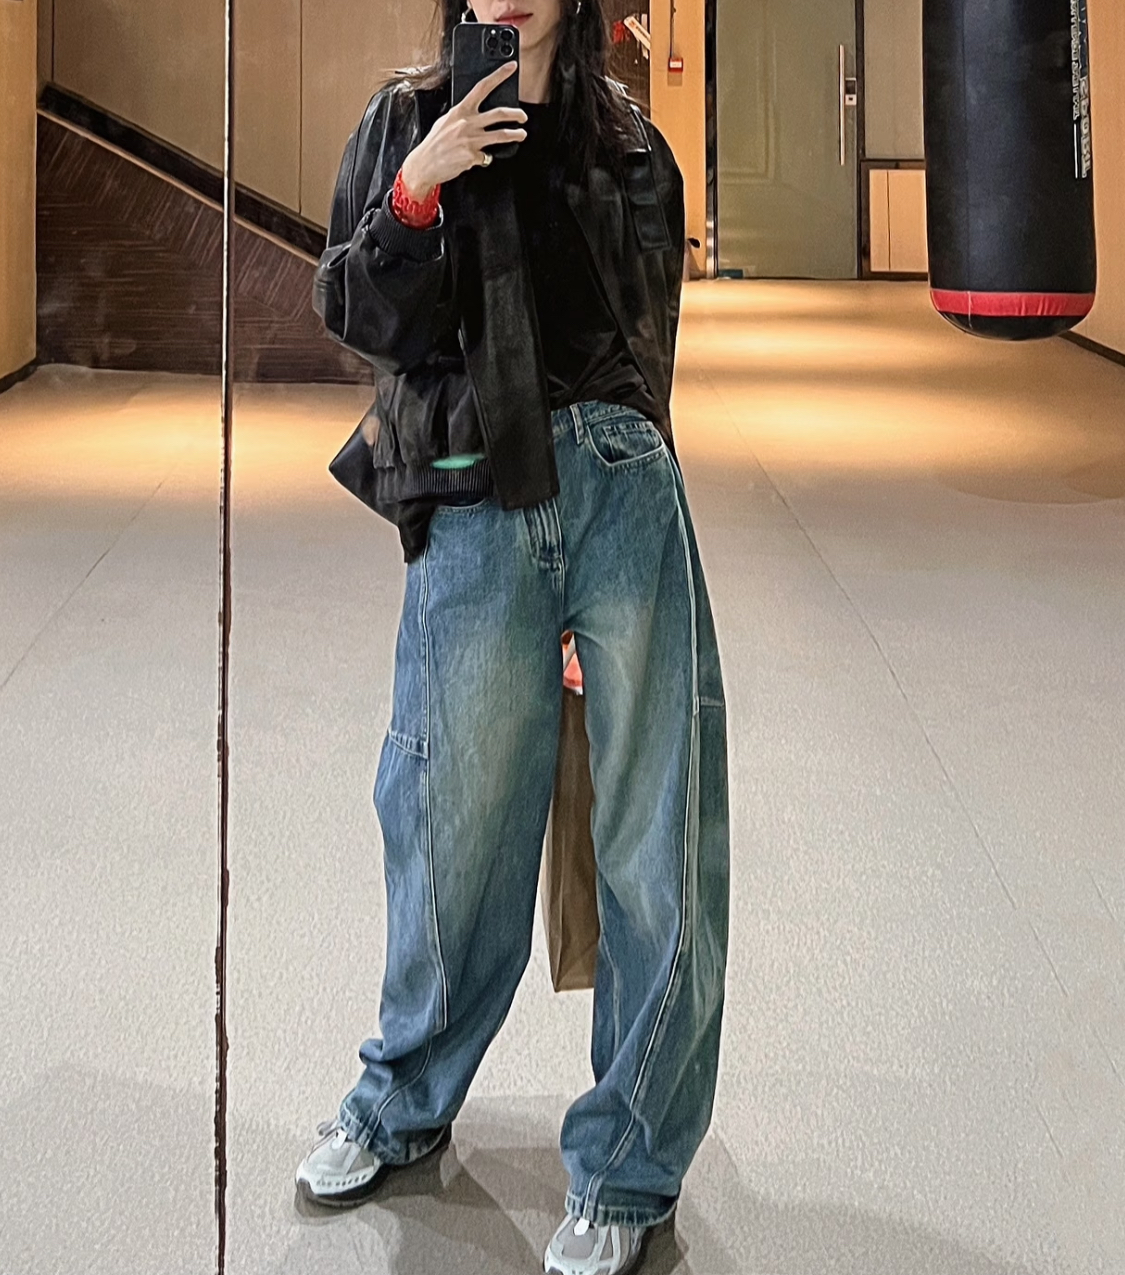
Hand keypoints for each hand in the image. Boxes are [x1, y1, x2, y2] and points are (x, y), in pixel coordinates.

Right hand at [401, 62, 526, 197]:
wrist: (425, 164)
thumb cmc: (435, 143)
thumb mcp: (446, 121)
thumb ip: (462, 116)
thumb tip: (475, 114)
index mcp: (460, 110)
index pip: (482, 87)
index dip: (499, 76)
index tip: (511, 67)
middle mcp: (467, 123)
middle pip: (499, 114)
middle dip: (516, 114)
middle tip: (523, 116)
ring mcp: (471, 140)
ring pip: (501, 135)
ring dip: (515, 134)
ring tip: (521, 134)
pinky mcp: (473, 156)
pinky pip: (487, 156)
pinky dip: (485, 158)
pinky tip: (478, 158)